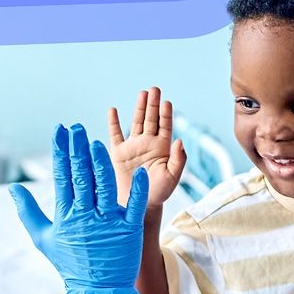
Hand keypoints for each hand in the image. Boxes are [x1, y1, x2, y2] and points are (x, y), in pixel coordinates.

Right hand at [9, 123, 149, 293]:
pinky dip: (136, 190)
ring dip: (100, 164)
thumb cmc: (69, 264)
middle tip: (77, 128)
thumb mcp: (43, 238)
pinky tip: (138, 171)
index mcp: (66, 216)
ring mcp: (108, 224)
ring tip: (96, 143)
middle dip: (78, 150)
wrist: (96, 293)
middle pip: (81, 177)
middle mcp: (85, 217)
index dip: (60, 152)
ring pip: (104, 187)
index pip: (62, 177)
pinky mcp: (128, 231)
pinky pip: (133, 206)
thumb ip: (28, 211)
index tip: (59, 132)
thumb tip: (12, 188)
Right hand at [107, 88, 185, 206]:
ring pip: (136, 122)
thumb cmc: (157, 193)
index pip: (165, 126)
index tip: (167, 102)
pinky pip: (115, 134)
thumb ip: (178, 159)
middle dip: (153, 104)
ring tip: (142, 93)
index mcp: (162, 148)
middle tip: (155, 89)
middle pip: (151, 119)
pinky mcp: (118, 152)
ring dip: (139, 108)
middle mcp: (148, 143)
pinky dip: (113, 122)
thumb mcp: (172, 177)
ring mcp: (133, 146)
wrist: (137, 204)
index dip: (166, 114)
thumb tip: (180, 141)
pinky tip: (113, 110)